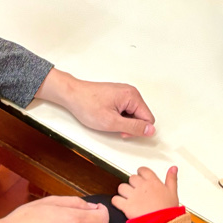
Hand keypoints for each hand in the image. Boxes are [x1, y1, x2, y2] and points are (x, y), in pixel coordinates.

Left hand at [37, 70, 155, 137]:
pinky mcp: (117, 96)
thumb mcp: (112, 122)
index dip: (136, 130)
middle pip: (141, 116)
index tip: (121, 130)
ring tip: (108, 119)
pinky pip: (125, 110)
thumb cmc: (87, 105)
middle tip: (113, 125)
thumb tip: (150, 130)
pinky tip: (106, 115)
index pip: (148, 119)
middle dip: (129, 125)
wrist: (71, 94)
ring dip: (122, 121)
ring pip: (133, 114)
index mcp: (133, 96)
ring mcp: (124, 93)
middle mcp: (131, 92)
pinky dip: (117, 116)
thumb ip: (133, 127)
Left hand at [113, 166, 178, 218]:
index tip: (141, 177)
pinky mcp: (126, 206)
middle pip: (131, 178)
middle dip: (133, 184)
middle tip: (137, 191)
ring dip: (124, 192)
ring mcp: (133, 196)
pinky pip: (115, 199)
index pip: (143, 170)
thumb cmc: (168, 210)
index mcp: (153, 182)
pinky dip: (116, 201)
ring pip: (122, 187)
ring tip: (129, 197)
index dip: (141, 173)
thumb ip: (171, 178)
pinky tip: (121, 204)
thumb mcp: (173, 192)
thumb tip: (173, 168)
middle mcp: (141, 186)